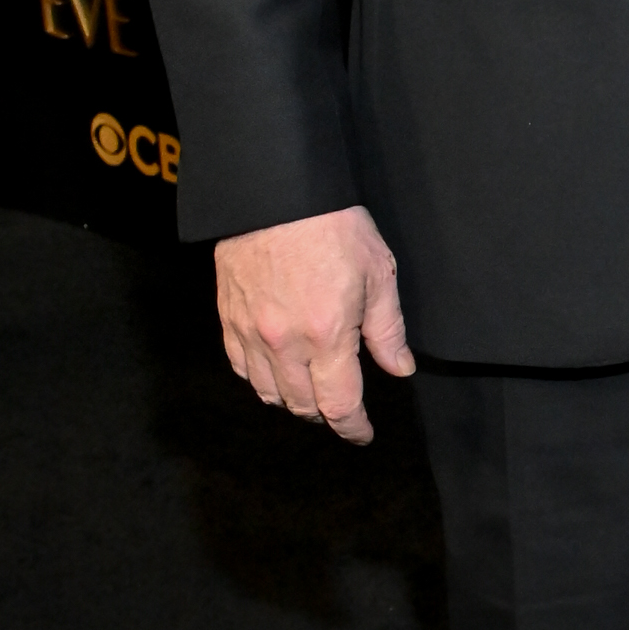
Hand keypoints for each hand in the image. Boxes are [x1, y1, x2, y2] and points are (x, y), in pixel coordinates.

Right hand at [213, 204, 414, 443]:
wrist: (278, 195)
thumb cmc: (334, 227)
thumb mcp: (379, 273)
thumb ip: (387, 330)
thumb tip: (399, 369)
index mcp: (327, 334)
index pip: (339, 403)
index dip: (353, 427)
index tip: (363, 435)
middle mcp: (284, 344)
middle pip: (302, 405)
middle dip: (325, 415)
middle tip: (342, 411)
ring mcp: (250, 334)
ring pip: (268, 393)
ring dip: (292, 401)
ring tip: (312, 394)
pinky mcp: (228, 320)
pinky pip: (241, 369)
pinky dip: (260, 380)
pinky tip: (276, 373)